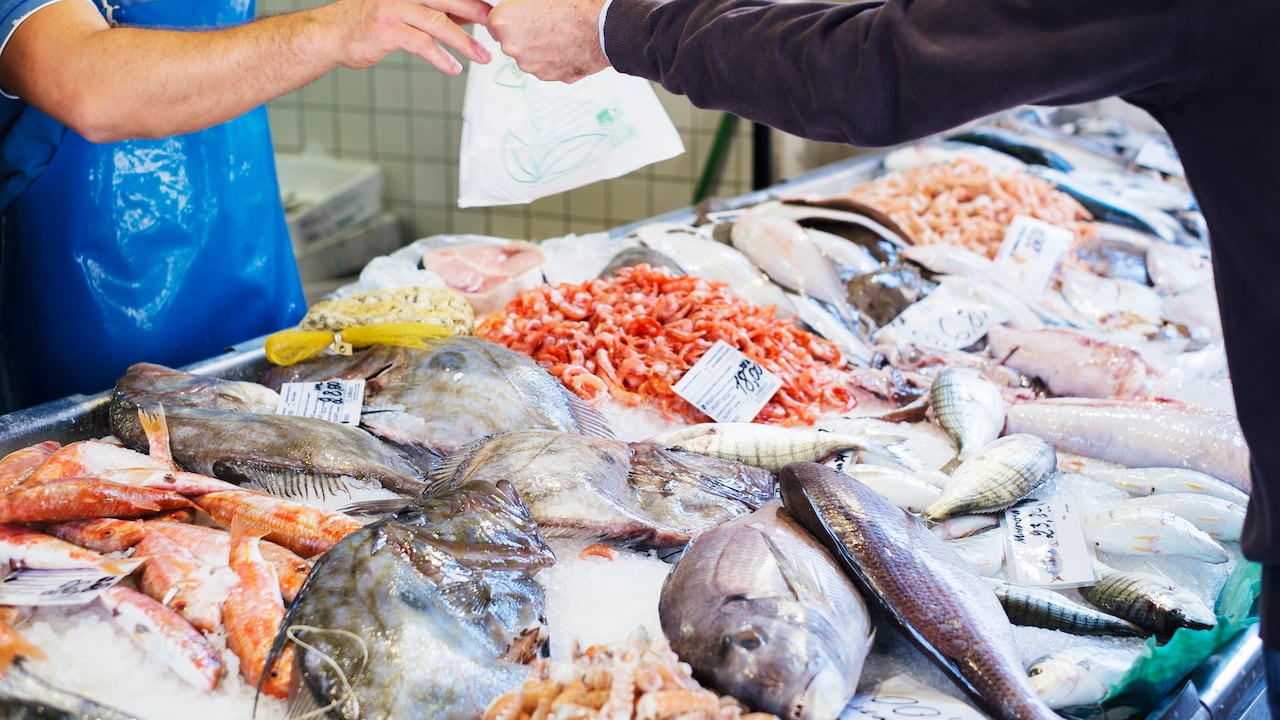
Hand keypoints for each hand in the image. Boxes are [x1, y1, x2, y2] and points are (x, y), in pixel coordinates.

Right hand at [320, 0, 493, 74]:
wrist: (330, 34)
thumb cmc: (368, 23)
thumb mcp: (403, 10)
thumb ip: (433, 11)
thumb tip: (468, 16)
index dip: (471, 1)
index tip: (491, 12)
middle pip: (449, 0)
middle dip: (476, 12)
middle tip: (495, 26)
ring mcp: (395, 9)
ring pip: (439, 23)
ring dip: (465, 42)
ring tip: (482, 57)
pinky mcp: (388, 30)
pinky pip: (422, 44)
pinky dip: (441, 58)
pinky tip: (453, 69)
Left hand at [487, 0, 608, 82]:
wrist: (604, 28)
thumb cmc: (575, 5)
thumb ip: (522, 2)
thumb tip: (522, 4)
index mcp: (504, 22)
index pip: (492, 22)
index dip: (510, 16)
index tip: (522, 13)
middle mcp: (512, 48)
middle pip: (510, 40)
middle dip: (523, 32)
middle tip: (545, 19)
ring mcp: (530, 65)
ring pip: (528, 54)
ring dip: (538, 46)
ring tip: (560, 31)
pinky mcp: (548, 77)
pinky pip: (545, 65)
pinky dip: (552, 57)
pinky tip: (567, 43)